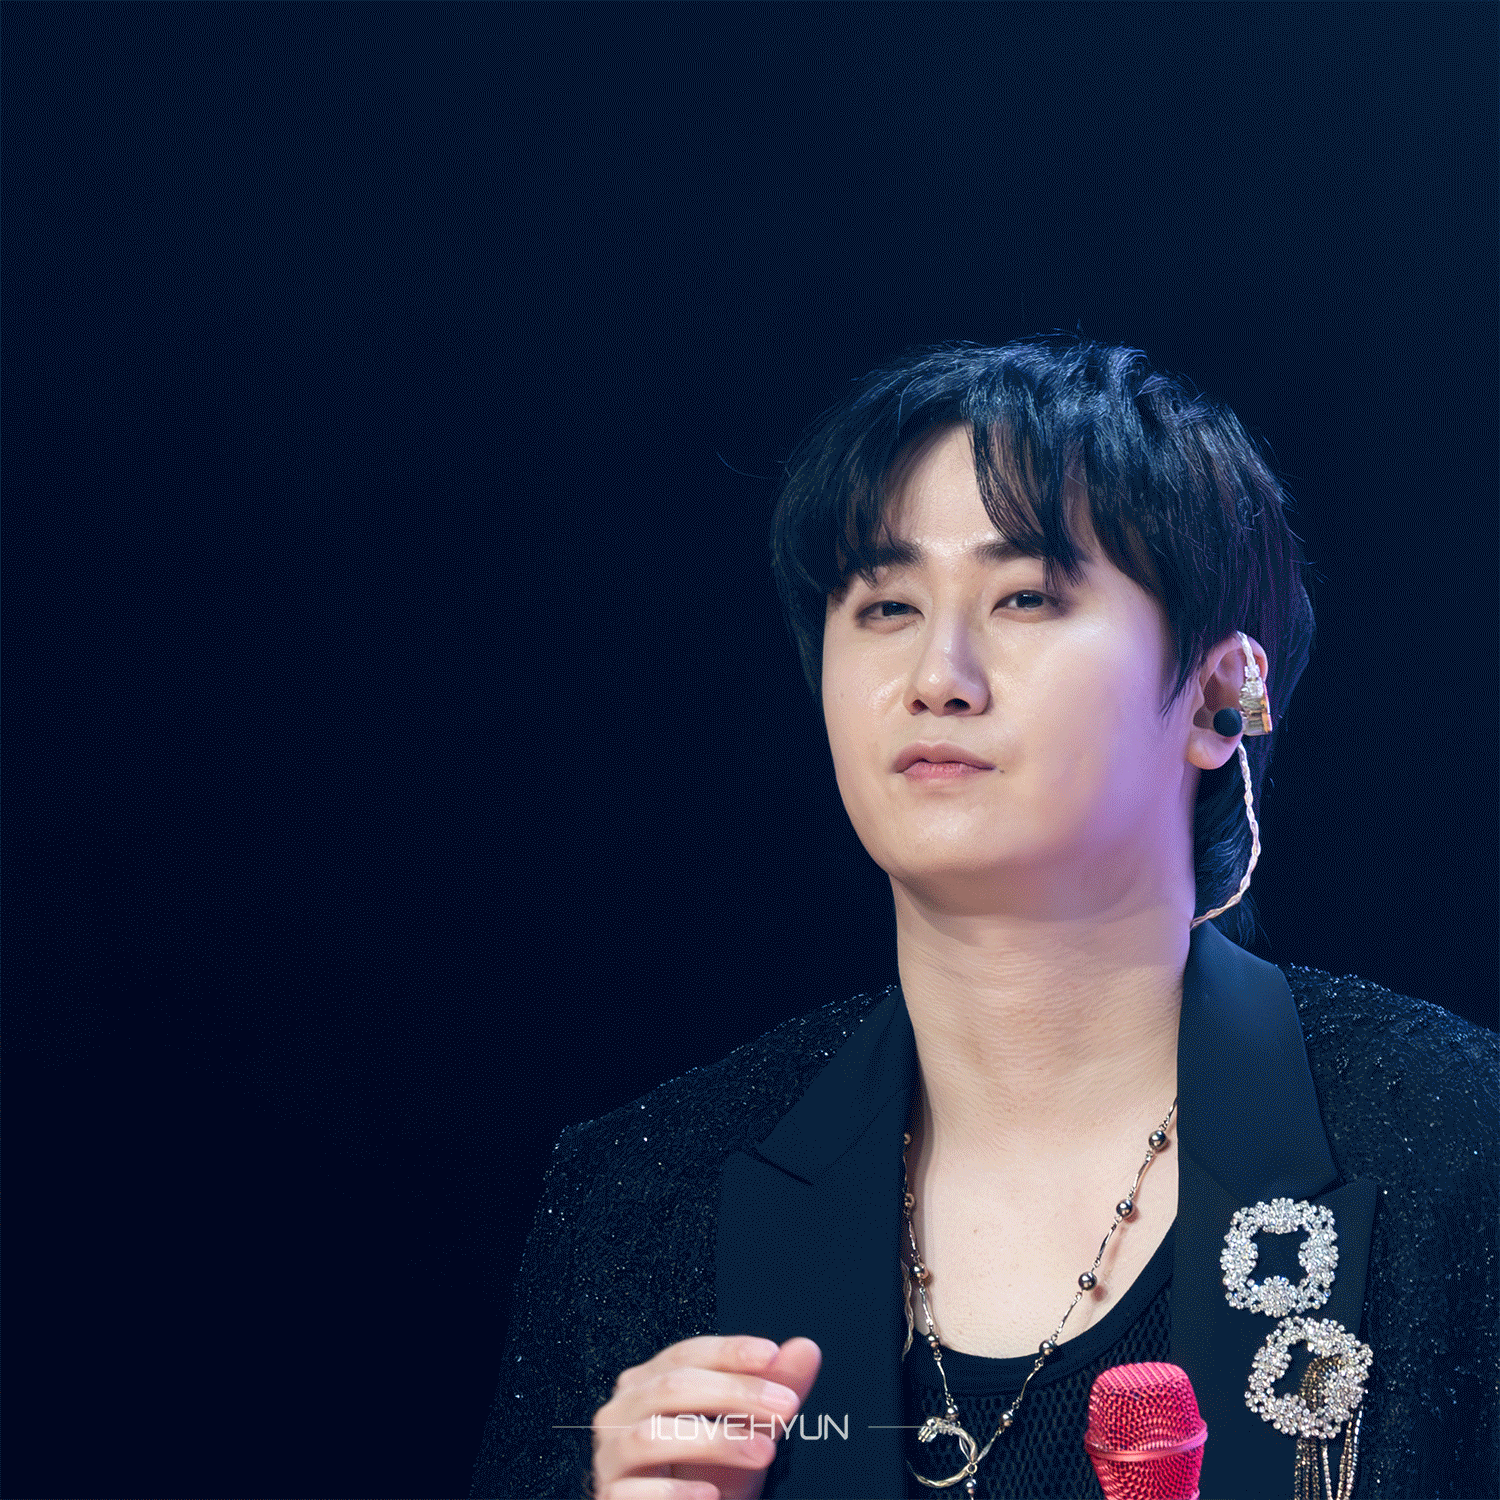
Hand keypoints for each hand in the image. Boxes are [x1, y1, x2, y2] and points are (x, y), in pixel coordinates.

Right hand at [591, 1334, 821, 1499]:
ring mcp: (609, 1456)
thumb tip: (805, 1348)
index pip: (687, 1354)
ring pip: (651, 1436)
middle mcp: (621, 1411)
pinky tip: (712, 1495)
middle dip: (733, 1393)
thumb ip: (771, 1391)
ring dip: (714, 1441)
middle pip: (672, 1387)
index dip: (729, 1352)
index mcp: (648, 1382)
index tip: (773, 1355)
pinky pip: (633, 1492)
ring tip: (764, 1451)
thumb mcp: (746, 1433)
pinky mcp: (608, 1497)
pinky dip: (675, 1493)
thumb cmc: (709, 1476)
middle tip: (784, 1407)